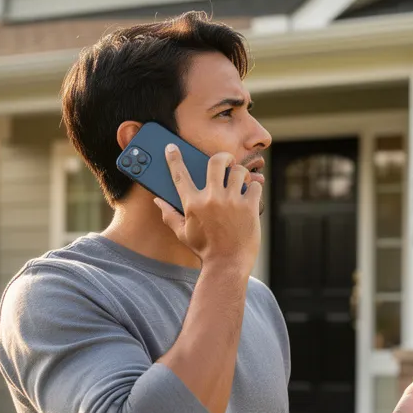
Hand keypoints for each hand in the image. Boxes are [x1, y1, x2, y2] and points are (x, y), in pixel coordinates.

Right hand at [154, 145, 261, 275]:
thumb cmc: (205, 249)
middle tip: (227, 162)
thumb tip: (158, 200)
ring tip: (240, 182)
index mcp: (192, 204)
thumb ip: (169, 215)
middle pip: (216, 162)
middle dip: (223, 157)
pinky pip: (255, 186)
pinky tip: (251, 196)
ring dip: (241, 174)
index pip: (180, 174)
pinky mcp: (249, 207)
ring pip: (239, 172)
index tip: (172, 147)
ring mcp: (231, 202)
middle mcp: (211, 199)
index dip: (174, 158)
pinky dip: (254, 189)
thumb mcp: (183, 233)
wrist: (228, 265)